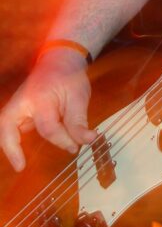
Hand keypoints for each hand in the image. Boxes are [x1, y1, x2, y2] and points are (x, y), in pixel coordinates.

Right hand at [0, 48, 94, 171]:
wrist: (60, 60)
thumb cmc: (69, 77)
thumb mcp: (79, 96)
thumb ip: (79, 121)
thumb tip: (88, 140)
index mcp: (39, 97)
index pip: (48, 128)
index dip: (63, 140)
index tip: (77, 146)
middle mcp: (23, 102)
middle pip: (7, 126)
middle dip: (11, 148)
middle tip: (21, 166)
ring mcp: (18, 105)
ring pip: (5, 127)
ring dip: (9, 146)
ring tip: (19, 163)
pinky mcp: (19, 111)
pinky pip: (12, 128)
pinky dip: (14, 141)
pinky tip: (23, 153)